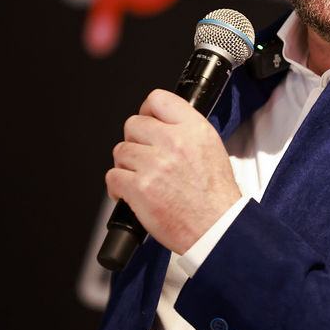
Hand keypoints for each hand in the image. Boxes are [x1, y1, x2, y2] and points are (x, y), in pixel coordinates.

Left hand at [105, 89, 241, 254]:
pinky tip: (131, 194)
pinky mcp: (140, 187)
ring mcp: (155, 164)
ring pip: (121, 151)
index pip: (158, 99)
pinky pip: (113, 176)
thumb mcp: (212, 150)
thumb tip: (161, 125)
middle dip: (134, 141)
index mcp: (195, 130)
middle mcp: (175, 142)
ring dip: (126, 165)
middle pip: (133, 124)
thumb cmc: (216, 197)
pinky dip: (117, 187)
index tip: (146, 121)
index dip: (147, 111)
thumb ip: (187, 132)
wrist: (217, 229)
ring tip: (141, 179)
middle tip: (143, 158)